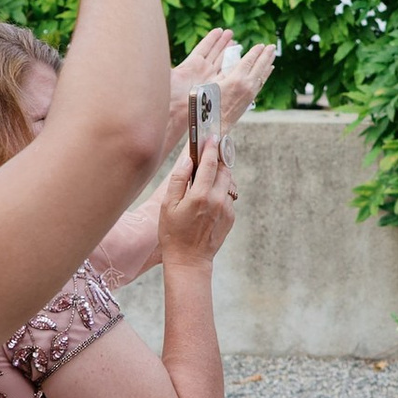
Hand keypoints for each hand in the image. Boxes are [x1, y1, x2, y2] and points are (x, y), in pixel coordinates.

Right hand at [156, 138, 236, 268]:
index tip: (212, 136)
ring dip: (219, 175)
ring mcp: (227, 209)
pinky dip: (220, 192)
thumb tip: (187, 160)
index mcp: (201, 195)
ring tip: (206, 176)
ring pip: (227, 183)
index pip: (209, 164)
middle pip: (223, 170)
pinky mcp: (230, 217)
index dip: (211, 148)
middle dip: (217, 159)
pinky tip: (207, 198)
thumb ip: (179, 180)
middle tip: (210, 152)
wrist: (189, 260)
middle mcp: (218, 200)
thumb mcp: (167, 206)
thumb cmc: (173, 234)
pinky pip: (227, 197)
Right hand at [171, 31, 275, 133]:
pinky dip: (265, 74)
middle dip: (267, 55)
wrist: (215, 125)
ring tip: (273, 54)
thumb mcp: (212, 83)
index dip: (255, 52)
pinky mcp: (251, 98)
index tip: (260, 45)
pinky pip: (261, 82)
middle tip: (272, 46)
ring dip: (268, 63)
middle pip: (260, 66)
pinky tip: (268, 70)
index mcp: (236, 78)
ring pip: (263, 74)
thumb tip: (231, 62)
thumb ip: (223, 72)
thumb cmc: (208, 104)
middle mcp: (247, 85)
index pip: (249, 60)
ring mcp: (251, 92)